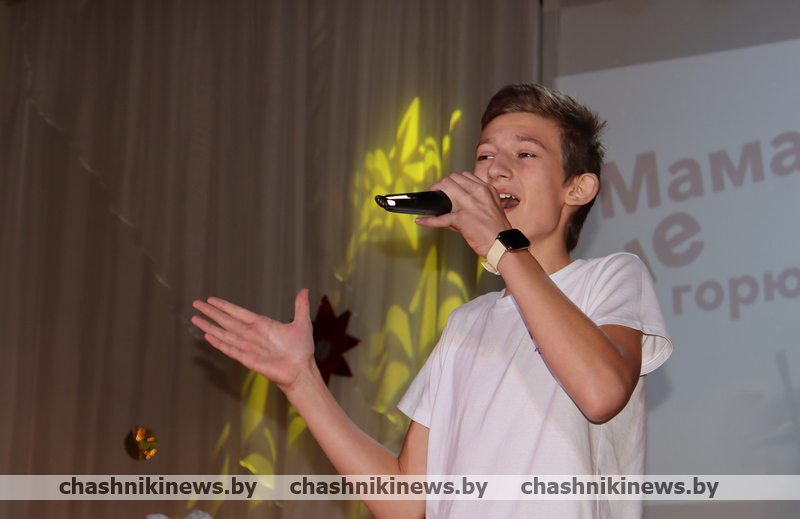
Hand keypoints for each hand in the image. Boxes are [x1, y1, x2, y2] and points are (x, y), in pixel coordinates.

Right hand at [191, 289, 315, 390]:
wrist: (301, 370)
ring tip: (194, 319)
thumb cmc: (302, 349)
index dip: (224, 306)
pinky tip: (207, 336)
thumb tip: (305, 290)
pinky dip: (218, 343)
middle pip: (226, 320)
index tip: (211, 299)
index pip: (238, 312)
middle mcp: (251, 334)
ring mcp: (248, 346)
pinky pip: (230, 349)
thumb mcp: (302, 323)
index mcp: (262, 324)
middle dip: (211, 312)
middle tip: (196, 303)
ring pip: (224, 334)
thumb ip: (300, 306)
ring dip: (209, 326)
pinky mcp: (247, 359)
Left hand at [415, 172, 510, 257]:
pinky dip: (429, 220)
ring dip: (436, 195)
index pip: (465, 175)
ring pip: (445, 187)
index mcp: (486, 189)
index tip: (450, 188)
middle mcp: (478, 193)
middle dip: (442, 185)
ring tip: (432, 203)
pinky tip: (422, 221)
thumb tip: (458, 205)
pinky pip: (440, 218)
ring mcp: (469, 204)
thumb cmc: (498, 230)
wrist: (503, 244)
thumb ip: (477, 201)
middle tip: (437, 194)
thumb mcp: (493, 207)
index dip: (454, 181)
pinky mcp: (462, 218)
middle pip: (452, 179)